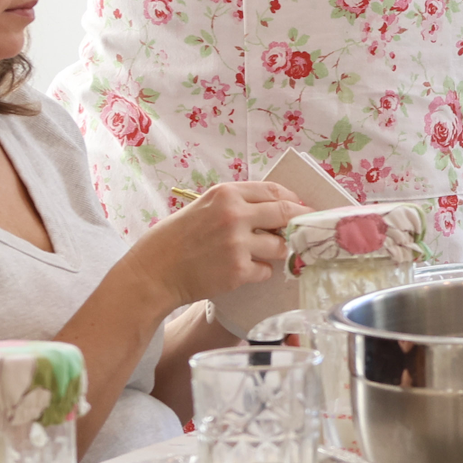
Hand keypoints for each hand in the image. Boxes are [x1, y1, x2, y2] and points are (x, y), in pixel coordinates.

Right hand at [129, 181, 305, 310]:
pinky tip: (243, 270)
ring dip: (277, 251)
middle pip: (285, 214)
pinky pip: (266, 270)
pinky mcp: (239, 270)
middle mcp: (235, 214)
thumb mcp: (204, 206)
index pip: (273, 191)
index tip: (302, 208)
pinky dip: (260, 271)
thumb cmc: (176, 237)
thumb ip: (235, 205)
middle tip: (306, 230)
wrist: (156, 270)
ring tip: (262, 254)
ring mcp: (238, 243)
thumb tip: (271, 212)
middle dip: (299, 222)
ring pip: (280, 246)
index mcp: (225, 193)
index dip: (293, 200)